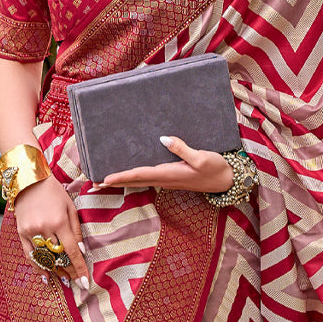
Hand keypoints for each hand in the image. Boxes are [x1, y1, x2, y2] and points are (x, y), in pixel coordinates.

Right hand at [13, 177, 88, 286]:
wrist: (30, 181)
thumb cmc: (55, 193)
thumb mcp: (71, 208)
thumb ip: (76, 231)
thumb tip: (81, 252)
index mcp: (60, 222)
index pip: (72, 251)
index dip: (79, 268)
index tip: (85, 282)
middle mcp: (44, 229)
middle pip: (58, 257)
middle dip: (69, 271)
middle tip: (76, 282)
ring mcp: (31, 232)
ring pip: (44, 258)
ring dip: (55, 271)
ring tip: (64, 280)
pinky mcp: (21, 232)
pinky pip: (29, 254)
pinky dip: (37, 267)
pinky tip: (45, 276)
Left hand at [96, 136, 234, 193]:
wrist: (227, 181)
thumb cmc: (216, 168)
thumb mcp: (201, 157)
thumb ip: (182, 148)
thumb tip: (163, 138)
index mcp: (169, 174)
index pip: (139, 175)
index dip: (121, 176)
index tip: (105, 179)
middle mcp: (165, 179)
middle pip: (134, 181)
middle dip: (115, 182)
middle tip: (95, 184)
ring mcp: (167, 180)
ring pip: (139, 181)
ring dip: (122, 180)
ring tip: (105, 180)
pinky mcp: (171, 177)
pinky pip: (147, 178)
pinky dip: (134, 177)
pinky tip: (129, 174)